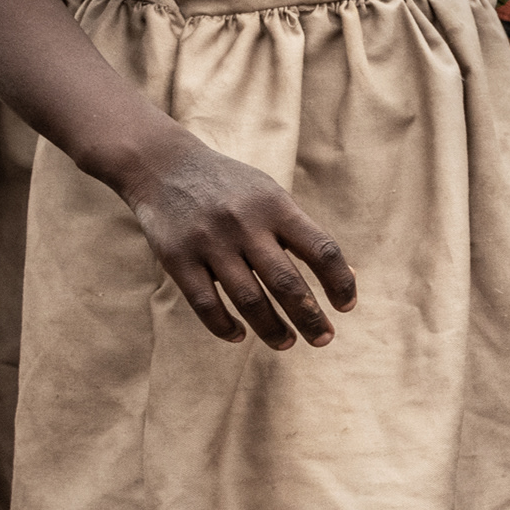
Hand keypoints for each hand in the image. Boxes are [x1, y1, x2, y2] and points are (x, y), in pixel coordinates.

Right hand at [122, 135, 359, 348]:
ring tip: (286, 343)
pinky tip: (240, 335)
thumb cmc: (231, 188)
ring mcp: (209, 242)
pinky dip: (225, 326)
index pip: (321, 250)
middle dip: (310, 318)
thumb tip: (346, 276)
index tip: (346, 307)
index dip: (340, 282)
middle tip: (323, 340)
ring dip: (272, 329)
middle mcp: (245, 224)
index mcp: (276, 207)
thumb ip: (303, 233)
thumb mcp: (271, 196)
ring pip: (249, 300)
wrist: (164, 165)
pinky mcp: (177, 258)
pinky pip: (206, 304)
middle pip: (286, 283)